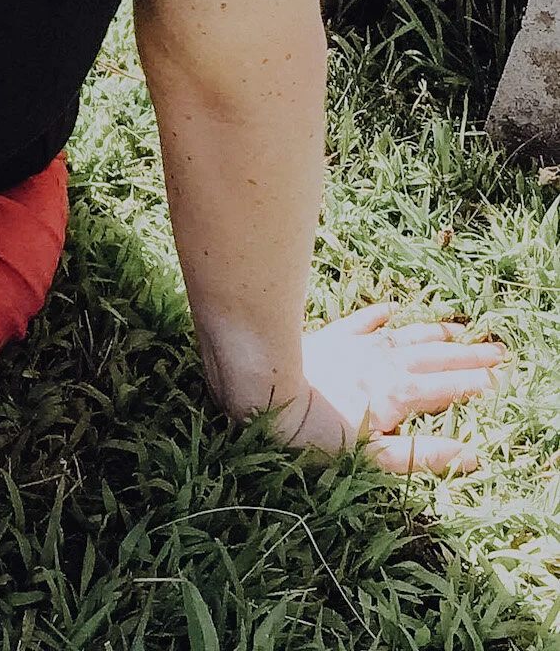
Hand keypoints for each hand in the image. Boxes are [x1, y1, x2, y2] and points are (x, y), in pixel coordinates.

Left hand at [271, 303, 507, 474]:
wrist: (265, 390)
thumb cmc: (316, 433)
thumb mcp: (374, 457)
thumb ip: (422, 455)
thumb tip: (470, 456)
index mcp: (399, 394)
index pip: (448, 387)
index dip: (475, 384)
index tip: (499, 379)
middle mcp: (384, 364)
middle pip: (435, 357)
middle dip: (467, 355)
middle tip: (497, 350)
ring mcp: (358, 346)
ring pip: (406, 336)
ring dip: (434, 333)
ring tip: (458, 328)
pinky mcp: (332, 336)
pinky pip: (363, 320)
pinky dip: (380, 314)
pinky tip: (392, 308)